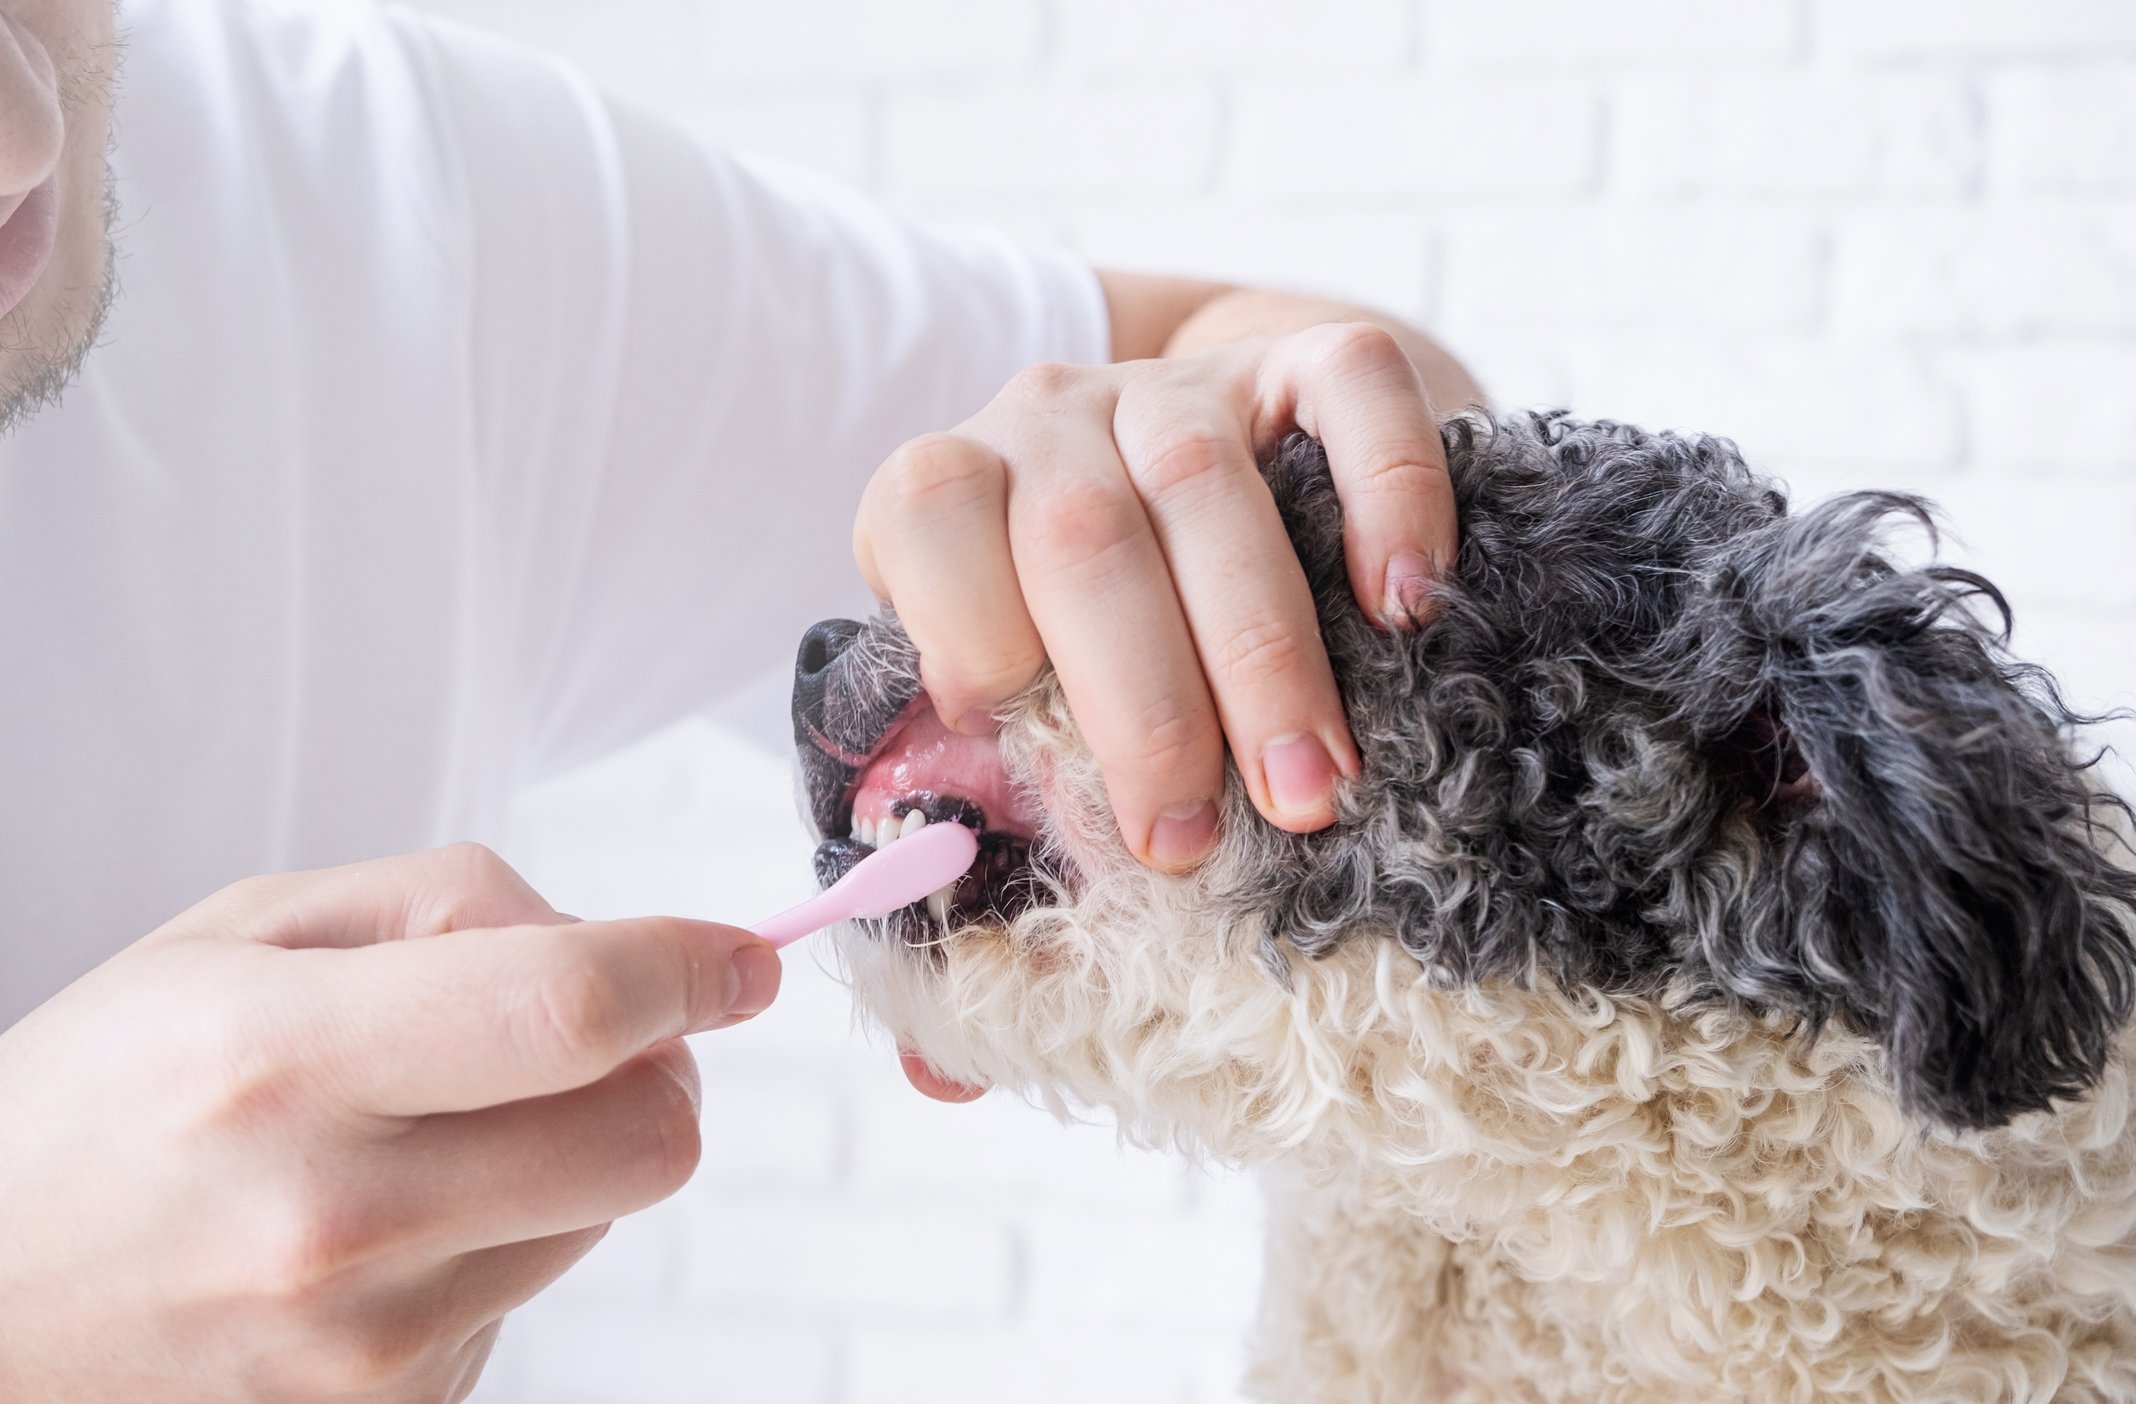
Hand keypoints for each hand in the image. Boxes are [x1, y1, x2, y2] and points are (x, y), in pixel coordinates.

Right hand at [0, 844, 779, 1402]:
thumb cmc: (100, 1103)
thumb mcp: (239, 934)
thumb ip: (447, 901)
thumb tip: (614, 937)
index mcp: (282, 1061)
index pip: (569, 1011)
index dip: (688, 971)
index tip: (741, 960)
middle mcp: (331, 1220)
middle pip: (647, 1139)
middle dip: (659, 1070)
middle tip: (603, 1039)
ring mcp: (361, 1347)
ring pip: (603, 1214)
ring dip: (571, 1154)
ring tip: (434, 1134)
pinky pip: (531, 1294)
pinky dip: (506, 1238)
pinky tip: (391, 1225)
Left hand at [854, 321, 1453, 870]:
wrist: (1204, 475)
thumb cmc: (1088, 628)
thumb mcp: (1016, 680)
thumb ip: (1006, 743)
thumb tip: (1027, 840)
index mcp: (955, 487)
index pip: (928, 511)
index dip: (971, 633)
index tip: (1030, 753)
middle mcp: (1053, 415)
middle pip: (1084, 538)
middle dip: (1146, 711)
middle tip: (1194, 837)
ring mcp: (1178, 382)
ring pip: (1205, 484)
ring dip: (1264, 658)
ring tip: (1311, 785)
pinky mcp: (1301, 356)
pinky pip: (1354, 386)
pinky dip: (1389, 494)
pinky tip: (1405, 607)